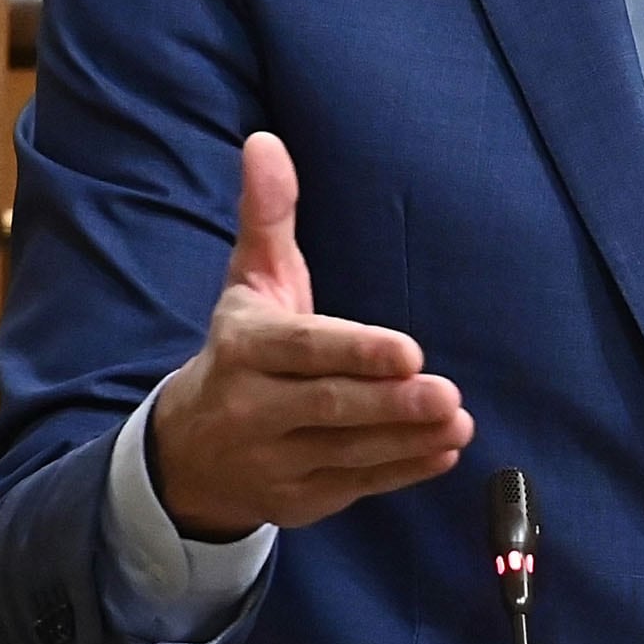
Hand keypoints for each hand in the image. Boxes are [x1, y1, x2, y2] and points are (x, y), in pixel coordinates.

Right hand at [147, 132, 471, 539]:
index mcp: (244, 348)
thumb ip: (267, 215)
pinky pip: (354, 485)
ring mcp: (273, 461)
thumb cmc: (240, 350)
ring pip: (347, 452)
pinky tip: (442, 452)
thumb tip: (264, 142)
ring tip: (457, 421)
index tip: (408, 350)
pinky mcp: (296, 500)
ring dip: (406, 440)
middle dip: (390, 403)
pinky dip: (401, 472)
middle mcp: (251, 409)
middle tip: (447, 393)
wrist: (187, 451)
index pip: (303, 350)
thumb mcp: (249, 280)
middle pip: (328, 406)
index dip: (355, 351)